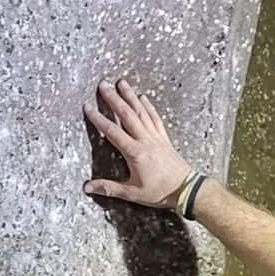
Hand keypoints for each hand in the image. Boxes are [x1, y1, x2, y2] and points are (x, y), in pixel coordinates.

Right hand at [83, 78, 195, 208]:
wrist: (186, 189)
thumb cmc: (160, 192)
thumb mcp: (132, 193)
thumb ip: (109, 188)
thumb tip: (88, 187)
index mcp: (134, 152)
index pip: (112, 131)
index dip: (98, 119)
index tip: (88, 107)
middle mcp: (145, 140)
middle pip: (126, 114)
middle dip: (113, 99)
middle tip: (103, 85)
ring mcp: (156, 137)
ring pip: (141, 112)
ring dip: (130, 96)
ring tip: (122, 82)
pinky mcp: (164, 138)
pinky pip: (155, 118)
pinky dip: (148, 106)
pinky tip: (143, 97)